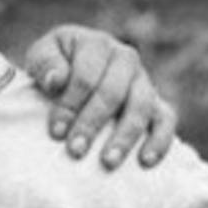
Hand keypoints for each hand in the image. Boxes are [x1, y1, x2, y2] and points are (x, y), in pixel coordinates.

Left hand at [23, 25, 178, 168]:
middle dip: (92, 123)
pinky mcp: (156, 103)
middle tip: (75, 150)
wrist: (71, 72)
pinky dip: (160, 139)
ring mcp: (143, 81)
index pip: (86, 76)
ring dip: (125, 135)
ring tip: (107, 162)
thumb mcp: (41, 57)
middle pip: (113, 92)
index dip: (70, 104)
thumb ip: (45, 63)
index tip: (56, 132)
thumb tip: (56, 79)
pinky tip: (145, 161)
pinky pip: (166, 119)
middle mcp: (125, 59)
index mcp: (96, 45)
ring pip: (141, 106)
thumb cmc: (54, 67)